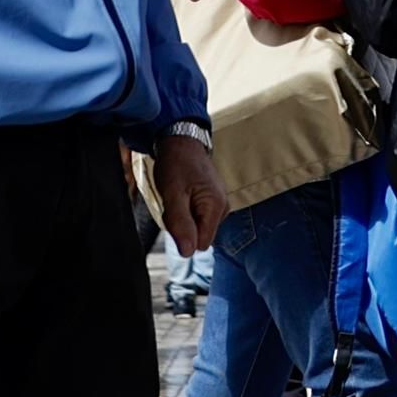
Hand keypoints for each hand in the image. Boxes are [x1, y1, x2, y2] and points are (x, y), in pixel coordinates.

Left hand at [150, 130, 228, 258]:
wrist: (181, 142)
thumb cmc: (177, 164)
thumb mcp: (173, 194)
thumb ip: (181, 224)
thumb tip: (188, 253)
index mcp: (216, 207)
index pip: (199, 244)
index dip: (183, 233)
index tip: (175, 212)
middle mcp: (223, 208)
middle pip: (198, 236)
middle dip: (182, 225)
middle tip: (175, 202)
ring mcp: (219, 205)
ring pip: (196, 227)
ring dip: (183, 217)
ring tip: (178, 196)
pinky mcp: (213, 202)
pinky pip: (197, 217)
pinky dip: (186, 210)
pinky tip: (182, 194)